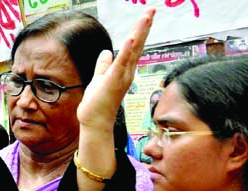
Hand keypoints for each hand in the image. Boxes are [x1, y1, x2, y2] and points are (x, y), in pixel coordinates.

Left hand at [76, 9, 154, 130]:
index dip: (139, 31)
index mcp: (123, 70)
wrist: (95, 123)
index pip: (133, 46)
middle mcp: (127, 72)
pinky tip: (131, 38)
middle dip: (144, 27)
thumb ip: (103, 65)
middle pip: (138, 45)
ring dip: (139, 33)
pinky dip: (126, 51)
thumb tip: (106, 52)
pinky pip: (121, 63)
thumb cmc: (98, 103)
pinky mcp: (113, 81)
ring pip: (132, 51)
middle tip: (152, 9)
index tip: (146, 15)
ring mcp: (121, 76)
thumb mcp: (99, 79)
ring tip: (146, 17)